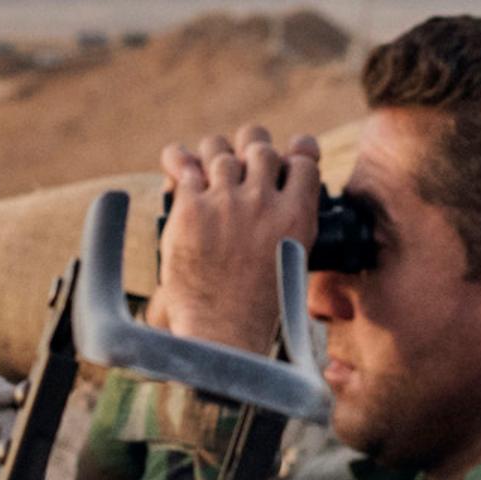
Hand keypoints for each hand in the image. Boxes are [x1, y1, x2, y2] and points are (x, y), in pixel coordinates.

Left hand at [143, 123, 320, 356]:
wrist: (223, 332)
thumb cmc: (259, 305)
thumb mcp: (293, 260)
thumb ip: (291, 220)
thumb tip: (285, 186)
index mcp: (296, 216)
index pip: (303, 159)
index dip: (293, 153)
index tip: (284, 159)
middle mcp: (263, 203)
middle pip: (259, 146)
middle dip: (250, 148)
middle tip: (241, 161)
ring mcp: (226, 203)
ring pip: (220, 150)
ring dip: (213, 154)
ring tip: (207, 166)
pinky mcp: (190, 210)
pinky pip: (183, 165)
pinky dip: (178, 160)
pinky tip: (178, 164)